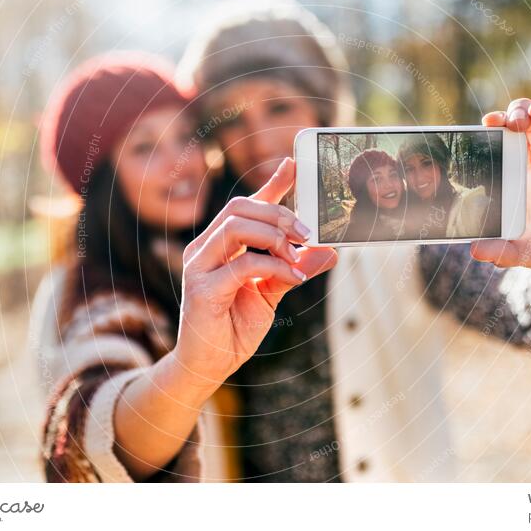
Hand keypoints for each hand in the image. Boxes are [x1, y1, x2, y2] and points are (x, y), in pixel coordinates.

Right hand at [174, 158, 336, 387]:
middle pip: (240, 208)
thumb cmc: (234, 327)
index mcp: (219, 245)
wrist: (209, 366)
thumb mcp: (273, 292)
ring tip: (297, 255)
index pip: (246, 205)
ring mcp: (199, 266)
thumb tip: (331, 250)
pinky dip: (274, 266)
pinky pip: (243, 264)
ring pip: (236, 226)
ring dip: (274, 235)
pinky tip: (294, 277)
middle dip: (279, 213)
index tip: (294, 164)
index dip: (270, 183)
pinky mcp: (202, 288)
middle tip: (307, 233)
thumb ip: (296, 267)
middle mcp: (205, 249)